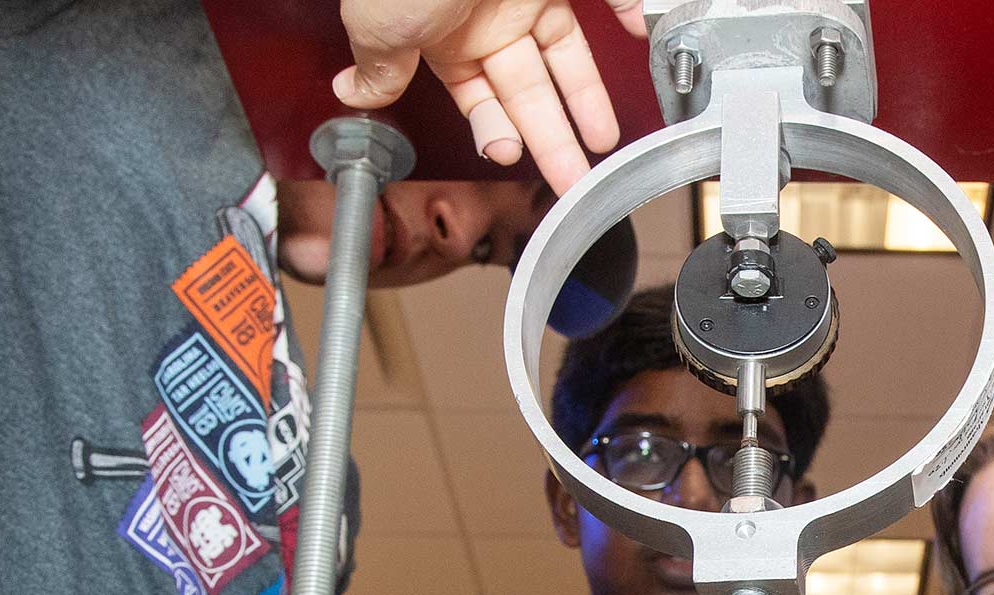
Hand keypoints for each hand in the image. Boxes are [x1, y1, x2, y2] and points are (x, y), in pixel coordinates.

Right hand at [335, 0, 650, 193]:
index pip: (481, 99)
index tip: (512, 160)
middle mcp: (491, 13)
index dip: (499, 134)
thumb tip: (355, 93)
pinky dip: (627, 8)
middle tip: (575, 178)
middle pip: (530, 88)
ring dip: (589, 96)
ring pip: (569, 52)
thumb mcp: (382, 25)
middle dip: (552, 138)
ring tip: (604, 138)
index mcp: (447, 34)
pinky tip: (639, 32)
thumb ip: (380, 67)